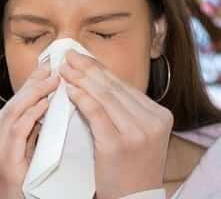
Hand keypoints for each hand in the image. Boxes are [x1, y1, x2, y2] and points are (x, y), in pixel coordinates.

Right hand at [0, 62, 59, 198]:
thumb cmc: (17, 193)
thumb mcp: (19, 159)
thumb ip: (27, 136)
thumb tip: (45, 109)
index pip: (9, 109)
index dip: (27, 87)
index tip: (43, 69)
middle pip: (10, 107)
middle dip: (31, 85)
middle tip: (50, 66)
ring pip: (12, 114)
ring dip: (34, 94)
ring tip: (52, 80)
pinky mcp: (3, 163)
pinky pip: (18, 131)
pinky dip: (32, 115)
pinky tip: (45, 103)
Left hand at [59, 50, 172, 198]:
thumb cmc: (130, 167)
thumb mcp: (136, 134)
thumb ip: (123, 110)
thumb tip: (95, 80)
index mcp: (159, 115)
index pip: (124, 86)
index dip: (99, 69)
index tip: (81, 57)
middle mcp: (152, 121)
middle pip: (113, 87)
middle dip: (87, 69)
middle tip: (67, 56)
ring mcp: (137, 132)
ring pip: (104, 97)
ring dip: (81, 79)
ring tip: (63, 68)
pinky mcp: (117, 144)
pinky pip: (96, 114)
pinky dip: (81, 99)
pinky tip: (69, 90)